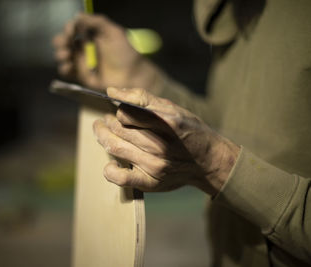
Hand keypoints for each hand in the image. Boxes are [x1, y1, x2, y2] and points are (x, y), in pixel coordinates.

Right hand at [53, 14, 159, 91]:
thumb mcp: (113, 32)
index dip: (69, 28)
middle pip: (64, 42)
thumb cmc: (125, 53)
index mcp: (92, 35)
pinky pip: (68, 72)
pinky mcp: (82, 76)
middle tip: (64, 44)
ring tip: (66, 55)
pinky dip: (64, 68)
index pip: (74, 28)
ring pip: (63, 56)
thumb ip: (97, 21)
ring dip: (60, 54)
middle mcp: (85, 48)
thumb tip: (78, 16)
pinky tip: (69, 66)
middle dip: (61, 41)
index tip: (71, 30)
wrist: (131, 76)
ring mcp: (82, 62)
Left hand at [93, 87, 239, 195]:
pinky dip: (110, 169)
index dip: (119, 109)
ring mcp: (155, 166)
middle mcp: (162, 146)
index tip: (119, 110)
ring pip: (116, 148)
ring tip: (102, 131)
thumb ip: (142, 99)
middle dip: (107, 122)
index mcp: (169, 123)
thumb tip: (111, 92)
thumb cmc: (189, 131)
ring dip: (103, 137)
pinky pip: (121, 178)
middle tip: (106, 119)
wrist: (209, 162)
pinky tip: (111, 162)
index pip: (128, 113)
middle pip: (119, 130)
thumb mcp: (173, 109)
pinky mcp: (151, 182)